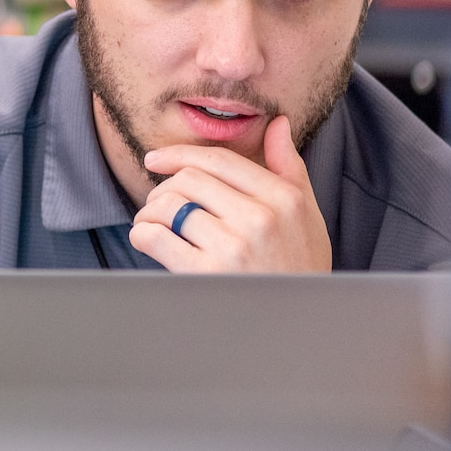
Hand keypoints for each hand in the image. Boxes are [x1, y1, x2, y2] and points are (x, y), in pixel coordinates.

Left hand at [128, 116, 331, 272]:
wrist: (298, 326)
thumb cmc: (299, 267)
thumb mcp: (307, 215)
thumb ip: (289, 167)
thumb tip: (278, 124)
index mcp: (283, 198)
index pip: (218, 159)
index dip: (179, 154)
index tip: (156, 159)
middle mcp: (260, 218)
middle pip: (189, 179)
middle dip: (164, 187)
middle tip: (158, 203)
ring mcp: (233, 247)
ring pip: (169, 205)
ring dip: (149, 211)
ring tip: (152, 222)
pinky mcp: (207, 274)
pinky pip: (157, 237)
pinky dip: (143, 234)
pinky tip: (147, 239)